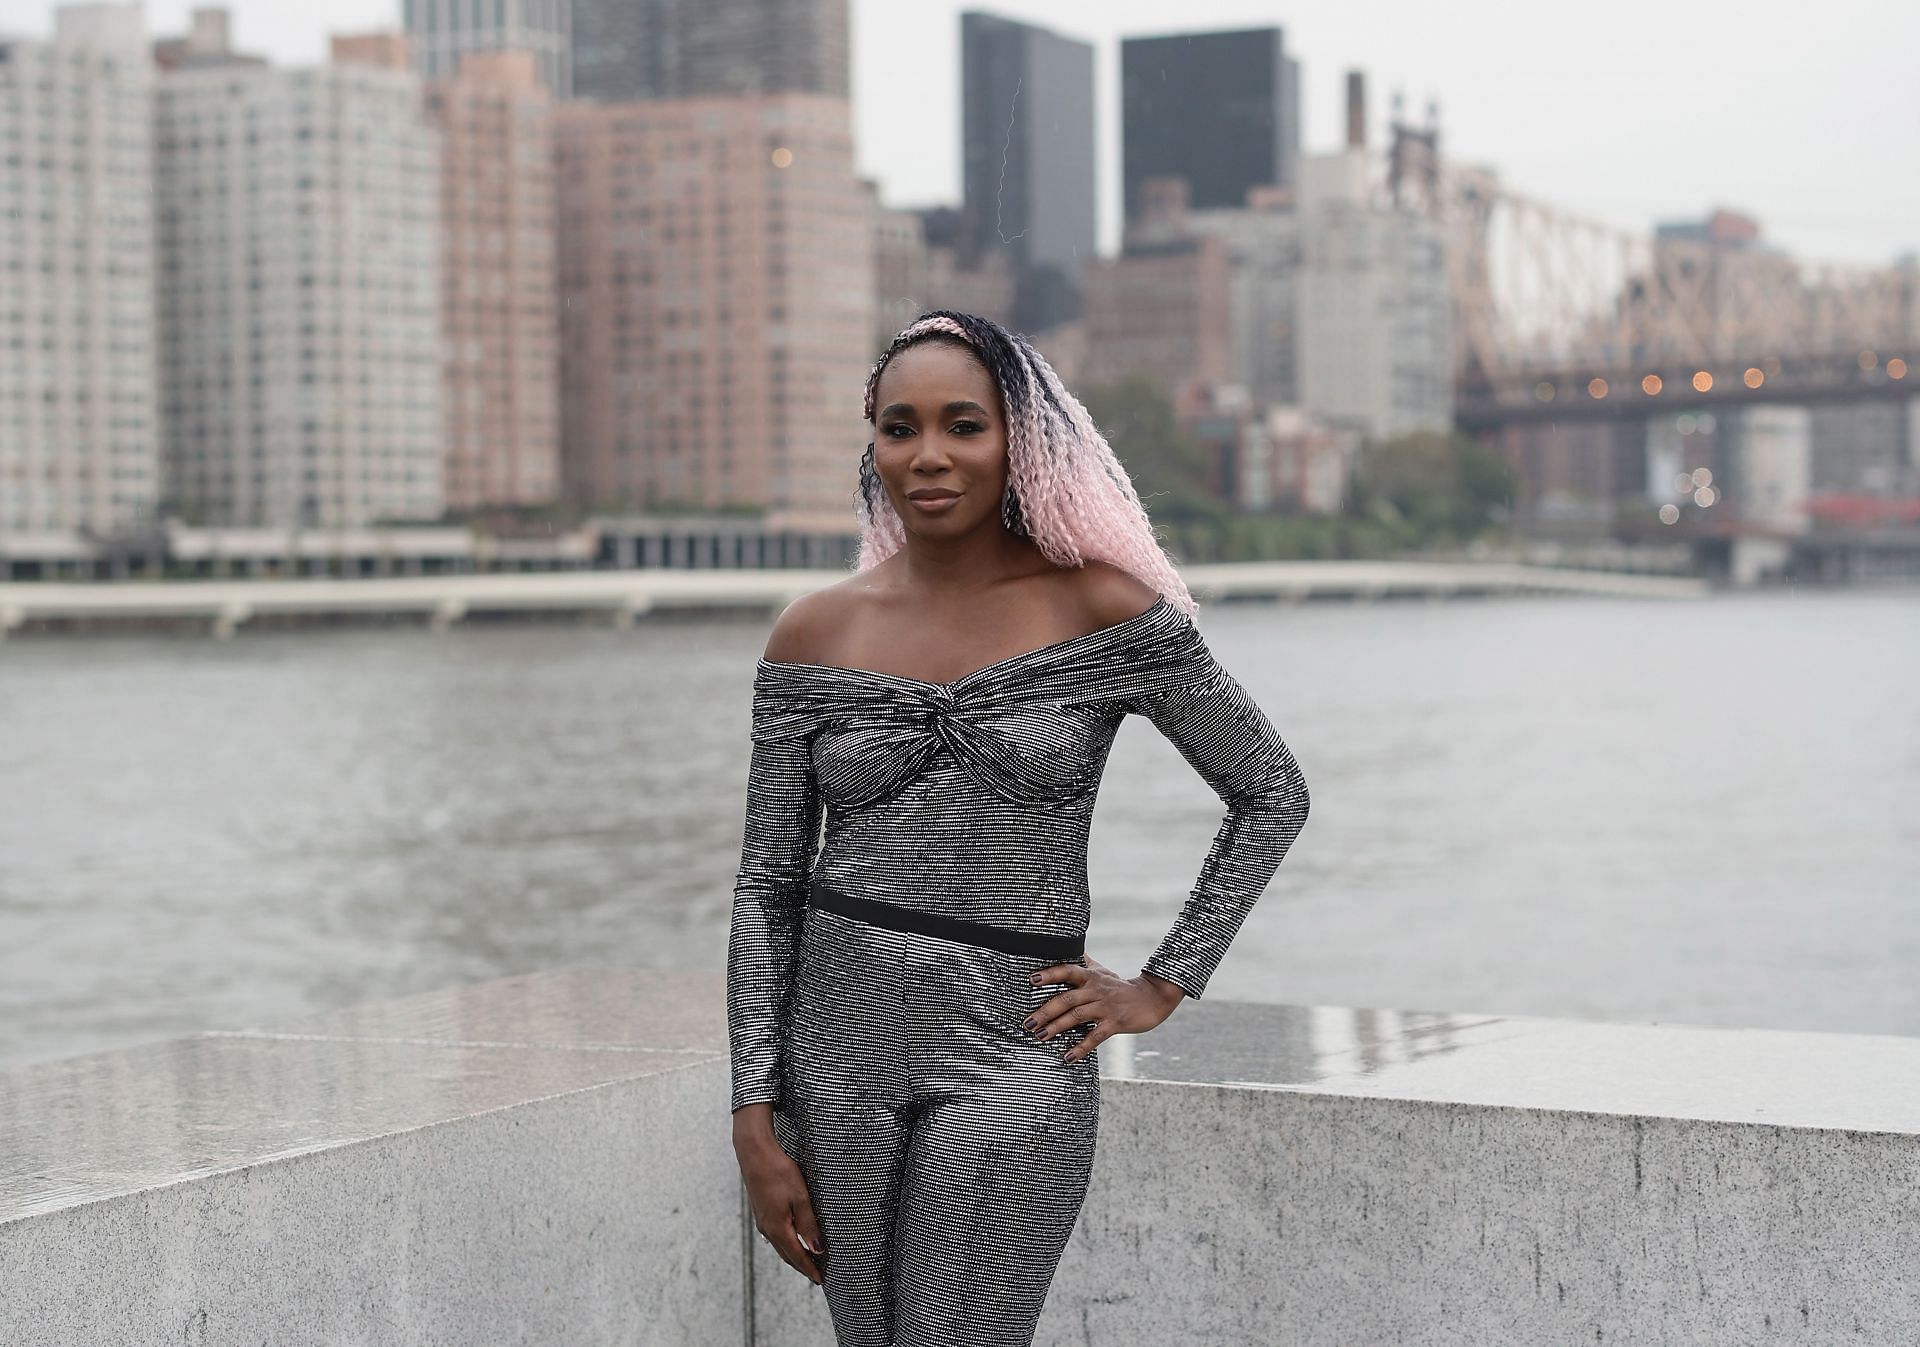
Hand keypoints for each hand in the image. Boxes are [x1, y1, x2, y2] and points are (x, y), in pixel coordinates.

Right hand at [732, 1104, 825, 1285]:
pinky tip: (791, 1240)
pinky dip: (786, 1243)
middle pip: (787, 1255)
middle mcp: (767, 1229)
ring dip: (793, 1256)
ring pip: (780, 1245)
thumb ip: (809, 1225)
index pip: (797, 1256)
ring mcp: (762, 1220)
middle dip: (802, 1266)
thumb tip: (817, 1249)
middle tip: (816, 1276)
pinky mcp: (761, 1211)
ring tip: (807, 1261)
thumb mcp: (800, 1198)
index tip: (821, 1280)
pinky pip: (775, 1235)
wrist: (754, 1153)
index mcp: (778, 1228)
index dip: (810, 1269)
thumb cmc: (778, 1172)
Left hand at [1024, 955, 1187, 1063]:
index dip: (1050, 974)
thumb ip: (1084, 962)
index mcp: (1091, 977)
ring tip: (1040, 1037)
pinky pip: (1095, 1037)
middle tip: (1028, 1022)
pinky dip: (1080, 1048)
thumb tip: (1069, 944)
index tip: (1032, 980)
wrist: (1152, 998)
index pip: (1067, 971)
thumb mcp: (1102, 971)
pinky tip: (1067, 1058)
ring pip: (1077, 1016)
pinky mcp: (1115, 1023)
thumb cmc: (1121, 986)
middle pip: (1067, 998)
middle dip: (1045, 1011)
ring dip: (1057, 1028)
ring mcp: (1105, 1007)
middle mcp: (1096, 990)